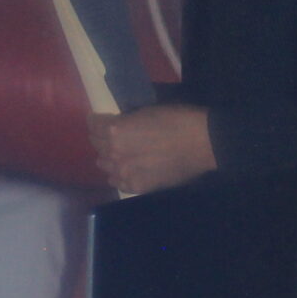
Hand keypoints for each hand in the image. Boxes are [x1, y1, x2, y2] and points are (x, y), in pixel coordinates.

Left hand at [89, 105, 217, 196]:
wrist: (203, 143)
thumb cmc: (178, 119)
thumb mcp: (147, 111)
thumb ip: (127, 120)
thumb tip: (119, 125)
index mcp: (115, 130)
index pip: (93, 124)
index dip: (96, 120)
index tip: (99, 119)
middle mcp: (113, 152)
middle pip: (96, 145)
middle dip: (101, 138)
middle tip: (111, 135)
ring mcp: (123, 172)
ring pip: (104, 165)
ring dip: (108, 157)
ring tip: (119, 154)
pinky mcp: (136, 186)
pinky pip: (117, 182)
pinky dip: (118, 174)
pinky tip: (127, 169)